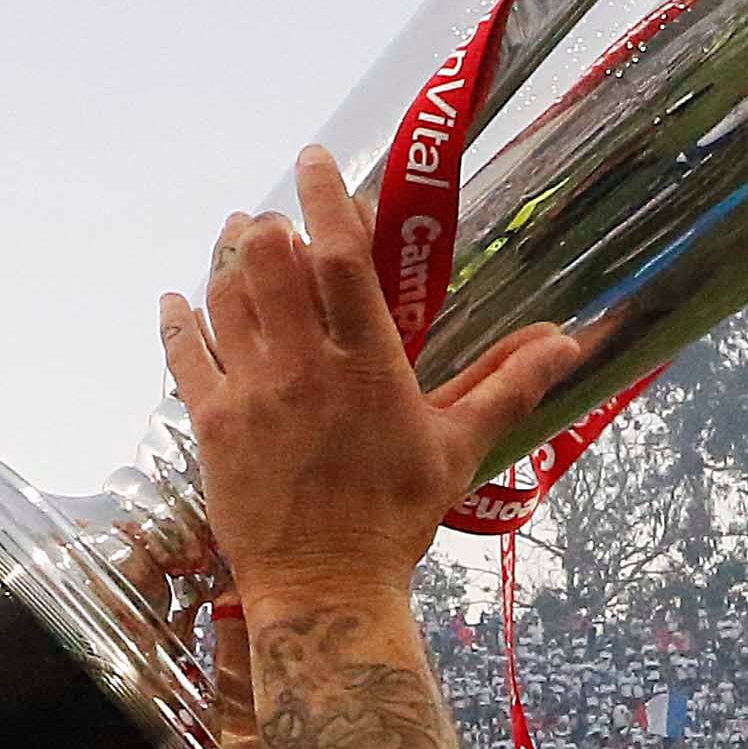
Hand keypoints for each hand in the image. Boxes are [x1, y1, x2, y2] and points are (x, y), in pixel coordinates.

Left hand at [157, 148, 582, 606]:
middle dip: (271, 227)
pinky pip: (182, 353)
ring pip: (223, 295)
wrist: (326, 587)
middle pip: (268, 260)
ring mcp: (249, 391)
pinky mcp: (210, 422)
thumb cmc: (396, 518)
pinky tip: (177, 299)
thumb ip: (508, 386)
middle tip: (282, 224)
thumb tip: (570, 343)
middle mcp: (302, 365)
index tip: (318, 160)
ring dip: (226, 257)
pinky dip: (177, 318)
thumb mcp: (458, 448)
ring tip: (237, 237)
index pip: (341, 257)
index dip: (327, 198)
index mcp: (368, 364)